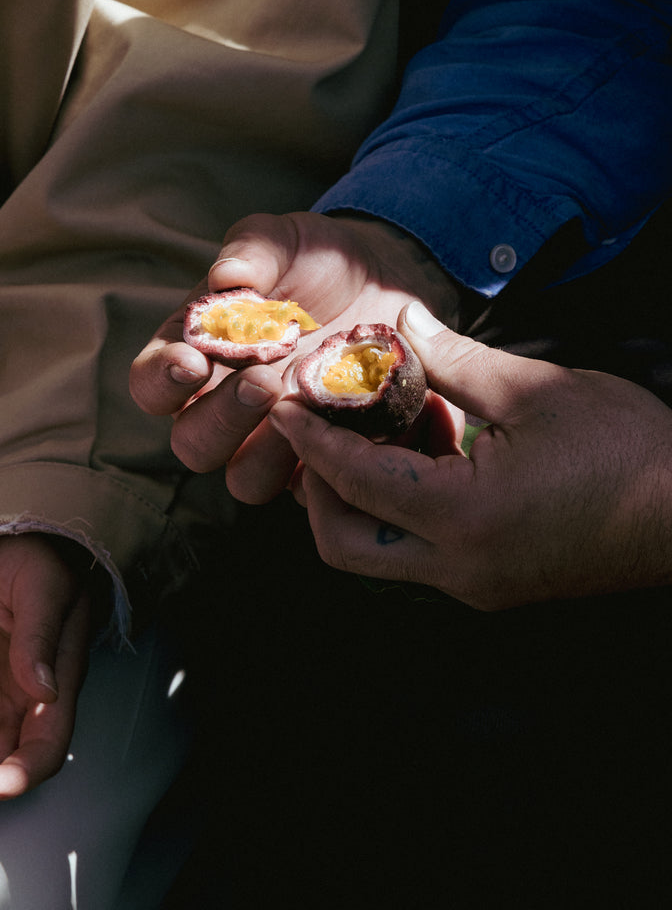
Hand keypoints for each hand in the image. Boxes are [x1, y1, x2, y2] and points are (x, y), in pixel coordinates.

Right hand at [130, 211, 460, 501]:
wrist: (387, 283)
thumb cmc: (317, 259)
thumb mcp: (286, 239)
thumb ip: (254, 249)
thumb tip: (227, 275)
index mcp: (194, 355)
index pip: (150, 385)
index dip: (161, 380)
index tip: (193, 360)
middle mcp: (220, 408)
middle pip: (193, 444)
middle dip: (223, 417)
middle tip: (263, 379)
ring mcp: (269, 442)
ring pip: (244, 479)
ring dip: (269, 451)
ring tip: (305, 405)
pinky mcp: (319, 459)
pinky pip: (310, 489)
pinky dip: (324, 465)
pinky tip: (349, 427)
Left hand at [270, 301, 671, 609]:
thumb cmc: (627, 450)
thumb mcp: (536, 390)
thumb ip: (456, 361)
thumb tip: (404, 324)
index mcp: (463, 518)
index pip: (355, 481)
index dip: (310, 440)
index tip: (282, 404)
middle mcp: (459, 567)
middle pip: (344, 545)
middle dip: (318, 488)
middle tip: (319, 429)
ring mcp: (477, 584)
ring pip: (379, 555)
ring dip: (360, 499)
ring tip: (378, 429)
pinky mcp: (495, 583)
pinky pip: (419, 552)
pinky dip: (400, 508)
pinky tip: (427, 449)